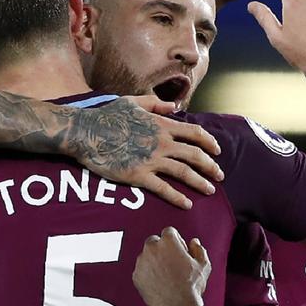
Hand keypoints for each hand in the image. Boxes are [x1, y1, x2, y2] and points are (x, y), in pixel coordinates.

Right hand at [69, 98, 224, 210]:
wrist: (85, 132)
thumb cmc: (106, 115)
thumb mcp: (133, 102)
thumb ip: (156, 104)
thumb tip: (175, 107)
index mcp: (162, 125)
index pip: (195, 133)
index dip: (210, 142)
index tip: (217, 151)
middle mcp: (161, 143)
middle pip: (195, 155)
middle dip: (211, 166)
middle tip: (220, 175)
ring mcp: (151, 160)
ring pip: (184, 173)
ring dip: (200, 182)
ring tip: (210, 191)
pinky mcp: (138, 175)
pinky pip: (163, 189)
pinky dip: (177, 197)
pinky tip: (186, 204)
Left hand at [133, 228, 211, 305]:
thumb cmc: (191, 286)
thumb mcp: (203, 265)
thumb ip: (198, 249)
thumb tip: (194, 242)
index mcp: (168, 241)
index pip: (169, 232)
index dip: (177, 241)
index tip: (180, 251)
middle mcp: (151, 248)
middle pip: (155, 241)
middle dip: (162, 249)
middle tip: (172, 263)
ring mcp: (142, 262)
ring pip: (147, 256)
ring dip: (154, 261)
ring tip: (167, 275)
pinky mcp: (136, 276)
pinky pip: (141, 270)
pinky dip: (148, 274)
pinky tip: (159, 283)